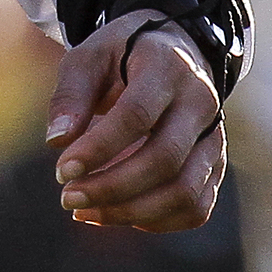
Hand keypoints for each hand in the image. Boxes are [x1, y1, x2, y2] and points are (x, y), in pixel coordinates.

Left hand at [42, 16, 225, 231]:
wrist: (172, 50)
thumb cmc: (121, 54)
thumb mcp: (89, 56)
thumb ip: (71, 94)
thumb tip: (56, 141)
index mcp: (167, 67)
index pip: (137, 115)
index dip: (99, 148)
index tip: (62, 170)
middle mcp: (200, 103)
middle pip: (164, 160)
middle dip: (112, 187)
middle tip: (68, 198)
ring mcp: (214, 136)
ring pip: (184, 191)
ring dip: (132, 211)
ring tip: (84, 212)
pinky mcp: (215, 163)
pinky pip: (195, 207)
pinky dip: (157, 221)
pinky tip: (117, 214)